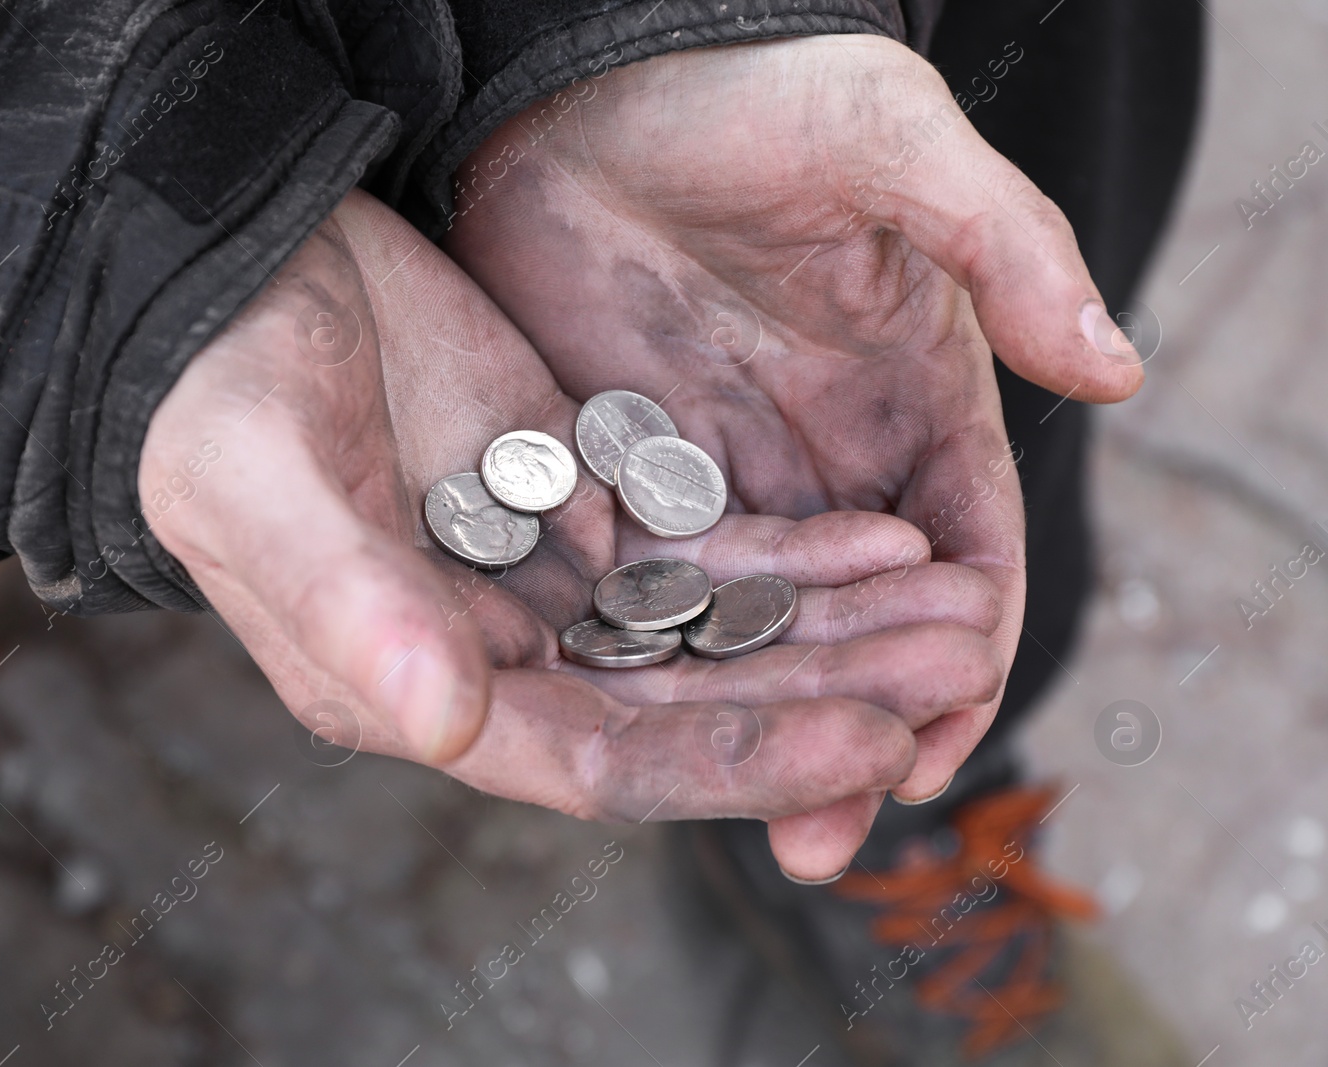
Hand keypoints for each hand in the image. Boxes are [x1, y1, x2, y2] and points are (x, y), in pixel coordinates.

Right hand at [140, 190, 1004, 836]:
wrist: (233, 276)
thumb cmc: (215, 389)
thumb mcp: (259, 483)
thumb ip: (351, 607)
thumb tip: (449, 722)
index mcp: (418, 688)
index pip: (605, 759)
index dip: (740, 757)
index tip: (870, 742)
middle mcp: (498, 656)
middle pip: (689, 701)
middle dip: (827, 691)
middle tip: (960, 661)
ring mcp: (547, 579)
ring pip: (716, 628)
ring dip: (836, 626)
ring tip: (961, 607)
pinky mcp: (581, 499)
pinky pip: (707, 543)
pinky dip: (797, 550)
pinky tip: (890, 543)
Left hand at [446, 35, 1140, 870]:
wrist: (595, 74)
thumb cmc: (758, 92)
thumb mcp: (895, 149)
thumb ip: (1006, 253)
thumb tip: (1122, 375)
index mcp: (918, 393)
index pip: (963, 548)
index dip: (958, 649)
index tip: (931, 739)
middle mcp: (829, 451)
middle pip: (858, 616)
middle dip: (853, 722)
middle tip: (824, 834)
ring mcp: (727, 466)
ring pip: (759, 620)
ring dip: (755, 719)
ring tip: (744, 819)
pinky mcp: (630, 464)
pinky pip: (655, 579)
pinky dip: (663, 655)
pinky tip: (641, 727)